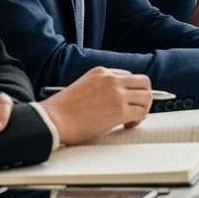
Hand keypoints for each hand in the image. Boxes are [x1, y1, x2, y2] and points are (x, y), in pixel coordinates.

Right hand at [39, 67, 153, 144]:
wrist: (52, 120)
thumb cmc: (62, 110)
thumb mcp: (83, 86)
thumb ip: (100, 88)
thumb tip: (113, 99)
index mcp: (101, 72)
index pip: (128, 76)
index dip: (131, 91)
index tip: (128, 101)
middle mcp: (111, 79)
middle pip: (144, 82)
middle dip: (144, 96)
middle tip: (137, 109)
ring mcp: (117, 93)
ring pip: (147, 97)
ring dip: (143, 109)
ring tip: (132, 119)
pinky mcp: (119, 110)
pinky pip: (141, 112)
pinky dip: (138, 120)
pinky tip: (127, 125)